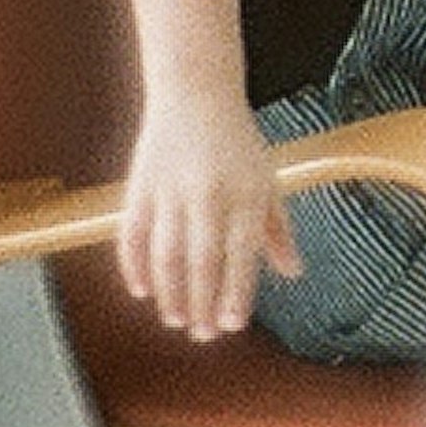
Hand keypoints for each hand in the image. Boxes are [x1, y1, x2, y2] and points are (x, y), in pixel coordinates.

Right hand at [116, 91, 304, 343]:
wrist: (196, 91)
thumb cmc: (238, 143)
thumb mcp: (267, 180)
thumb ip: (278, 229)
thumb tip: (293, 272)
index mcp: (245, 195)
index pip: (240, 256)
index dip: (234, 294)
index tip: (230, 326)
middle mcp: (208, 195)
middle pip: (202, 262)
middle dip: (201, 304)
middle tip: (200, 335)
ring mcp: (171, 190)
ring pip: (166, 253)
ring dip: (169, 292)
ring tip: (175, 319)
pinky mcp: (140, 185)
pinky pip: (132, 233)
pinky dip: (134, 265)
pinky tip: (142, 291)